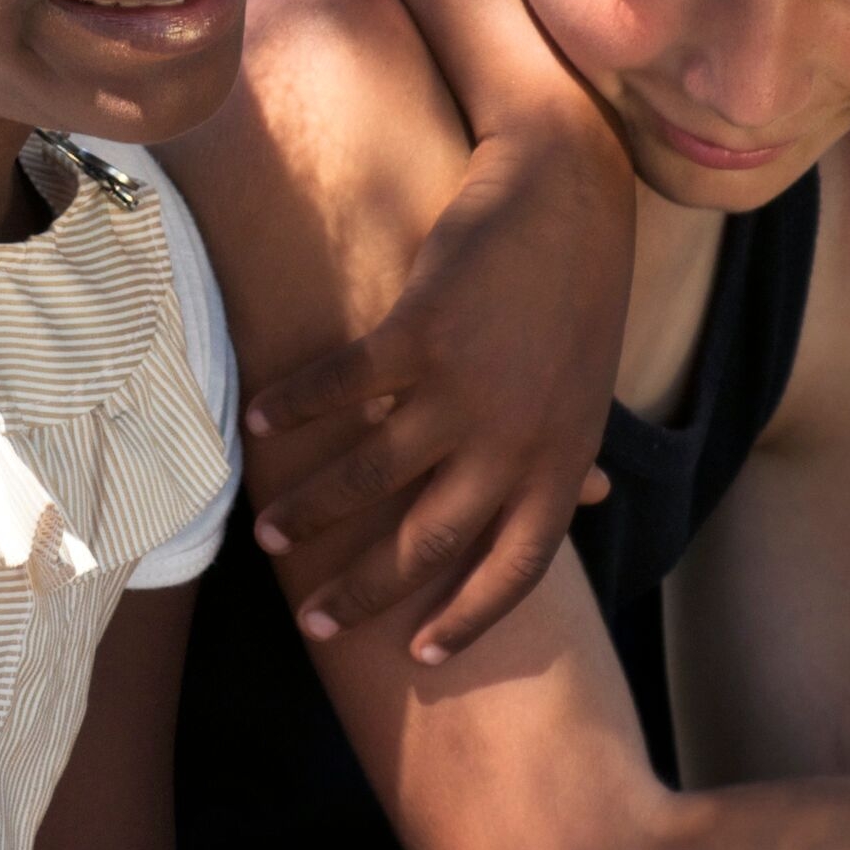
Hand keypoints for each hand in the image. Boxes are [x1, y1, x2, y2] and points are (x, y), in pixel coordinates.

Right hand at [240, 115, 633, 667]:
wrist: (566, 192)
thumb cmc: (575, 291)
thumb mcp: (590, 384)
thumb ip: (574, 448)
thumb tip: (592, 503)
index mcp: (561, 463)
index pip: (517, 568)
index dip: (471, 618)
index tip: (423, 657)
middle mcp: (516, 441)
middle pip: (429, 540)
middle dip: (364, 589)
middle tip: (314, 620)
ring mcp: (468, 391)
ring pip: (371, 476)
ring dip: (311, 511)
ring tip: (268, 534)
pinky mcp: (422, 335)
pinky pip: (342, 391)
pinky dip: (294, 408)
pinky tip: (257, 422)